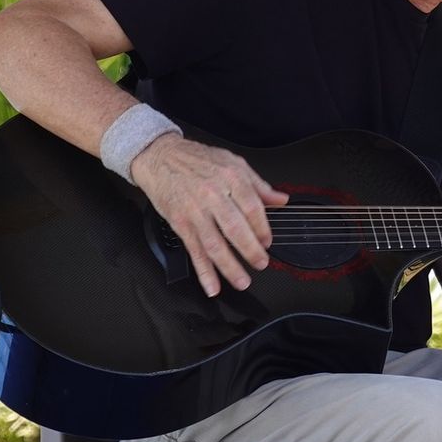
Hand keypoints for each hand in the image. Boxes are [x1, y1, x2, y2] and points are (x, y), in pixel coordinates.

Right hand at [132, 135, 288, 296]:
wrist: (160, 156)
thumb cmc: (196, 159)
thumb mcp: (232, 163)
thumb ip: (259, 184)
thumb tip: (281, 199)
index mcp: (231, 178)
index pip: (253, 209)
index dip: (263, 229)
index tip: (267, 241)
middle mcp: (213, 195)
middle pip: (236, 230)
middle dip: (251, 251)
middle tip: (261, 263)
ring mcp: (195, 211)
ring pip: (216, 245)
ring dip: (230, 268)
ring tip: (242, 281)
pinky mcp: (181, 223)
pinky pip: (195, 251)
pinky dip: (204, 271)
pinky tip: (212, 285)